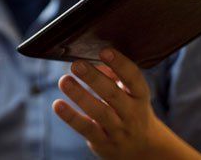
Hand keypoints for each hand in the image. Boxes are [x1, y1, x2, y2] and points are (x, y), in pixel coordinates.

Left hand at [52, 49, 200, 159]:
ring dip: (80, 96)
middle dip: (94, 79)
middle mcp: (132, 113)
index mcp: (140, 96)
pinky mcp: (103, 142)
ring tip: (64, 81)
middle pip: (113, 94)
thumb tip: (95, 62)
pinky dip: (71, 116)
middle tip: (76, 65)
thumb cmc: (130, 110)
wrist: (142, 149)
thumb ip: (114, 75)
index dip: (120, 64)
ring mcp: (118, 130)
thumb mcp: (130, 93)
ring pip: (99, 112)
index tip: (104, 51)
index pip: (134, 78)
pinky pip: (86, 129)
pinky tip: (58, 104)